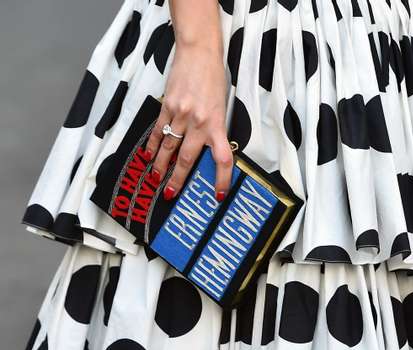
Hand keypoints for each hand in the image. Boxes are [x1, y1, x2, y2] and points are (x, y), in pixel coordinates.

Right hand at [145, 44, 232, 201]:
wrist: (198, 50)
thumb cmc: (213, 78)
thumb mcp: (221, 107)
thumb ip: (215, 129)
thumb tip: (206, 152)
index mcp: (217, 124)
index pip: (223, 159)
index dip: (221, 180)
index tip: (218, 195)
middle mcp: (199, 122)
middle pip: (186, 159)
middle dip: (177, 179)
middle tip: (170, 194)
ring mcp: (181, 114)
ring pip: (169, 147)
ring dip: (160, 166)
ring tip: (155, 178)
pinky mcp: (168, 105)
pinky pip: (158, 130)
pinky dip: (153, 145)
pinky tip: (148, 155)